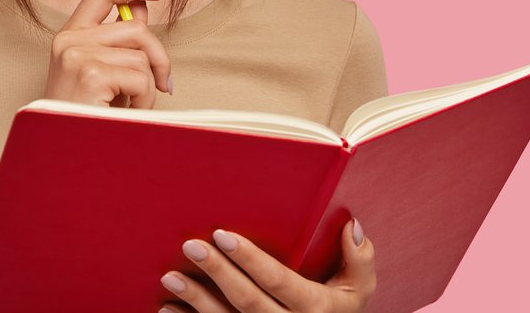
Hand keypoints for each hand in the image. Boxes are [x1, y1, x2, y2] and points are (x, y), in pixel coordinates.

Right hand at [44, 0, 174, 107]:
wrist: (62, 158)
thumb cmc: (85, 116)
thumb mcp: (102, 72)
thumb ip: (120, 39)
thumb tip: (143, 6)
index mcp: (70, 36)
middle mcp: (69, 40)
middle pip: (135, 26)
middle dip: (158, 55)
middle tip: (165, 82)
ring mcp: (77, 55)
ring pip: (141, 55)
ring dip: (149, 85)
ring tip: (133, 105)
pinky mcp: (90, 74)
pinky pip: (140, 77)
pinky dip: (145, 99)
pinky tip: (128, 112)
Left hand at [159, 218, 374, 311]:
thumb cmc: (338, 306)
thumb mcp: (359, 288)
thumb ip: (360, 258)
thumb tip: (352, 225)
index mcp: (316, 308)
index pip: (279, 282)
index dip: (251, 260)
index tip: (223, 235)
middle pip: (248, 302)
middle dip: (217, 273)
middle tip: (191, 246)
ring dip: (195, 301)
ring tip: (170, 276)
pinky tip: (169, 307)